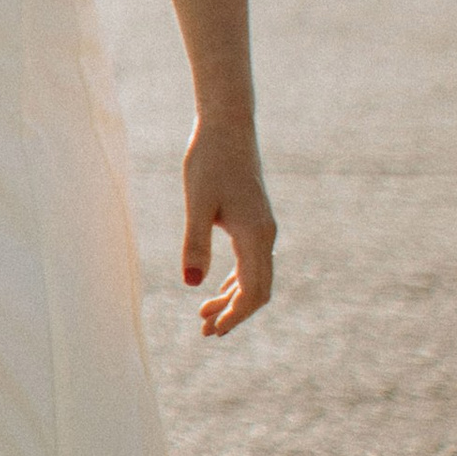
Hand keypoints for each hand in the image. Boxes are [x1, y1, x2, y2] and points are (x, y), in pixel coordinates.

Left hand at [181, 116, 274, 336]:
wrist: (227, 123)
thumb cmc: (209, 158)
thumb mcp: (197, 200)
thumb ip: (195, 242)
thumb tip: (191, 284)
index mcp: (255, 236)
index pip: (253, 292)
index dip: (236, 316)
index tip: (214, 332)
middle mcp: (265, 236)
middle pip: (256, 290)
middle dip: (233, 313)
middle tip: (204, 332)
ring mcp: (262, 227)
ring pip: (254, 276)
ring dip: (231, 297)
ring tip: (204, 315)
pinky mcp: (255, 218)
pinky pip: (251, 261)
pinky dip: (236, 279)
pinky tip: (217, 286)